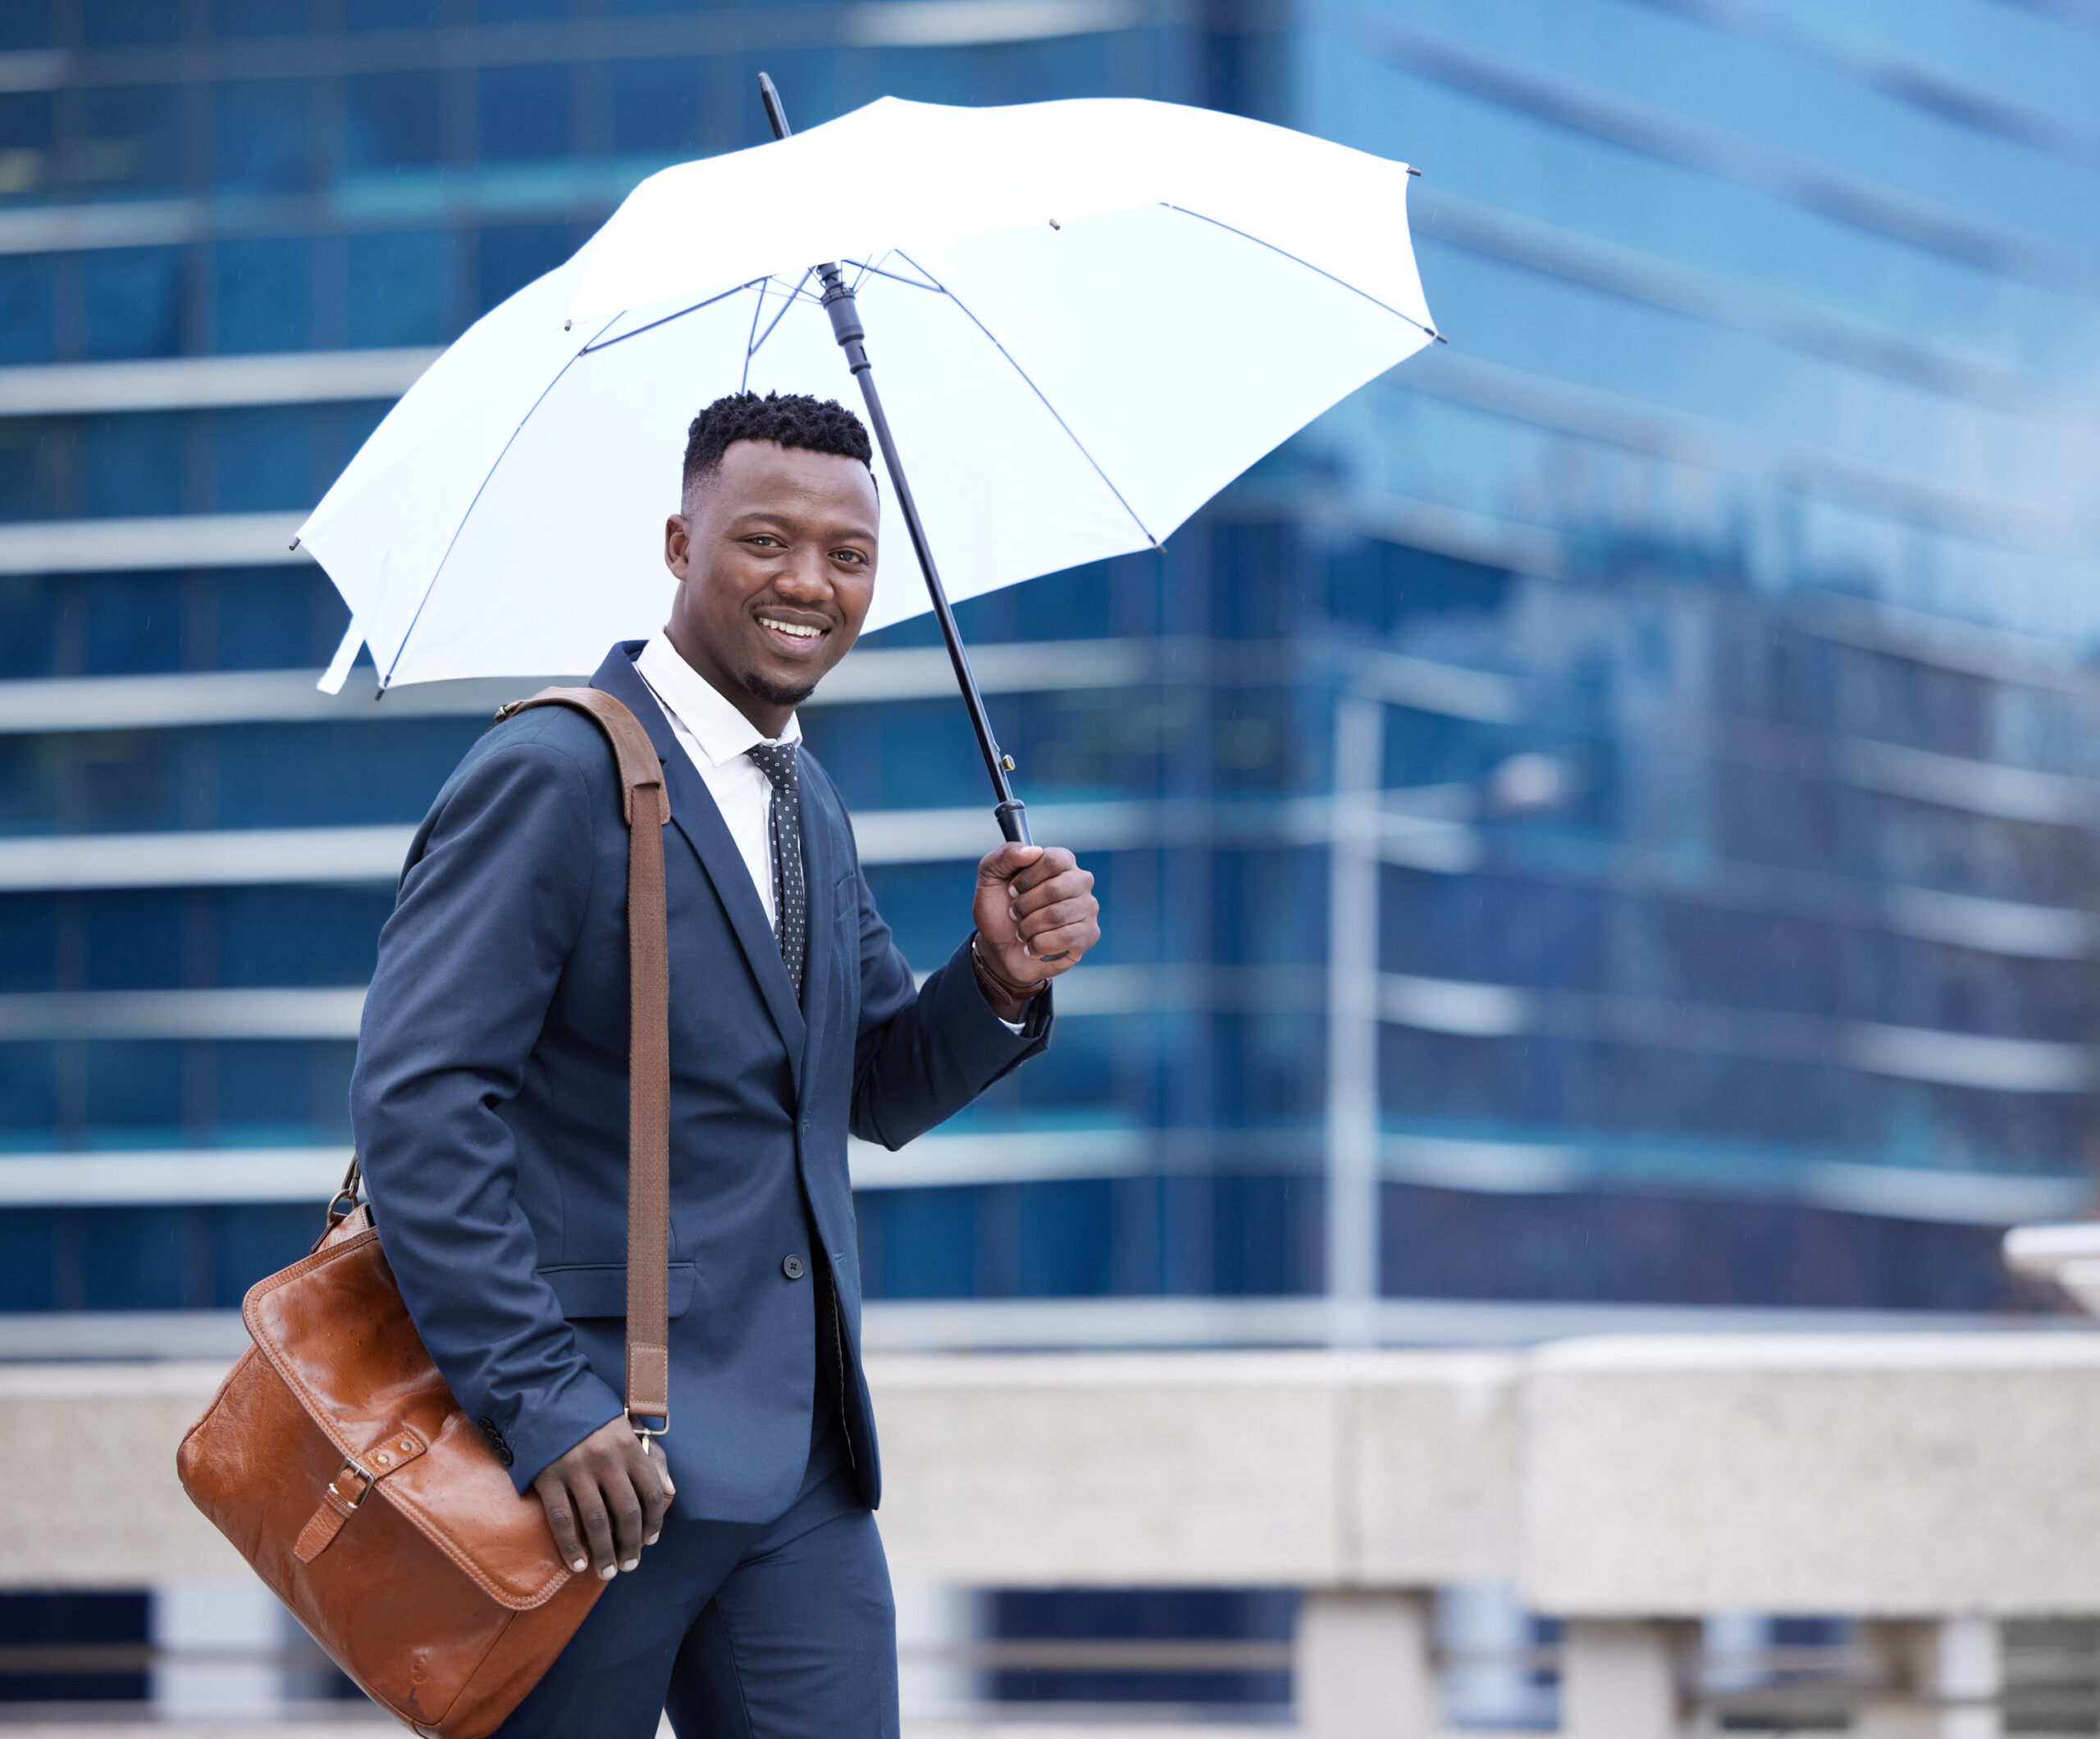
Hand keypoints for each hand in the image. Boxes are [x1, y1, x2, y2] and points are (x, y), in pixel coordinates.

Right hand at [530, 1417, 673, 1581]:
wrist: (548, 1399)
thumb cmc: (594, 1420)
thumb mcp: (628, 1429)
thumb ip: (652, 1458)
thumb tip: (670, 1490)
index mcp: (629, 1445)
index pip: (650, 1491)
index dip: (654, 1521)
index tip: (651, 1541)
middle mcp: (606, 1458)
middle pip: (626, 1511)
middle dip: (631, 1544)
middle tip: (630, 1566)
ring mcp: (576, 1469)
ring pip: (596, 1521)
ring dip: (604, 1553)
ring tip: (607, 1572)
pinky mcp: (549, 1477)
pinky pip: (562, 1519)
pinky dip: (571, 1546)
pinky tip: (578, 1564)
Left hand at [972, 843, 1099, 1018]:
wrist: (1000, 946)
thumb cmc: (1000, 908)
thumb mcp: (990, 876)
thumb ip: (1005, 855)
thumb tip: (1033, 851)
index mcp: (1062, 861)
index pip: (1052, 861)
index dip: (1026, 879)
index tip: (1011, 891)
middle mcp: (1081, 881)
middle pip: (1054, 889)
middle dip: (1023, 906)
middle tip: (1014, 913)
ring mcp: (1088, 908)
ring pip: (1057, 916)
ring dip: (1028, 928)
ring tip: (1022, 931)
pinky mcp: (1090, 934)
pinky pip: (1066, 938)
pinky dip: (1039, 945)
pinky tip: (1033, 946)